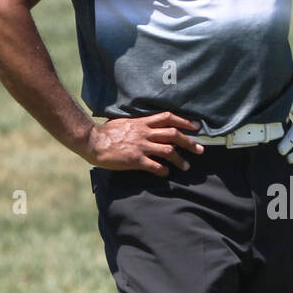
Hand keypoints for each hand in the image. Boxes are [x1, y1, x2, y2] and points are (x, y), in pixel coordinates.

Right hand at [82, 111, 203, 175]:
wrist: (93, 141)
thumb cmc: (107, 132)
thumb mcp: (126, 122)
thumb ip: (139, 124)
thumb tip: (148, 125)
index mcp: (143, 123)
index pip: (168, 118)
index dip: (184, 122)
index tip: (196, 127)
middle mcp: (145, 133)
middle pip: (173, 134)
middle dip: (189, 142)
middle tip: (200, 149)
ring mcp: (141, 146)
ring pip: (168, 151)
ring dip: (180, 159)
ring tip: (186, 167)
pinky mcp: (135, 159)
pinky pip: (155, 165)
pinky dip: (163, 170)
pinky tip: (166, 173)